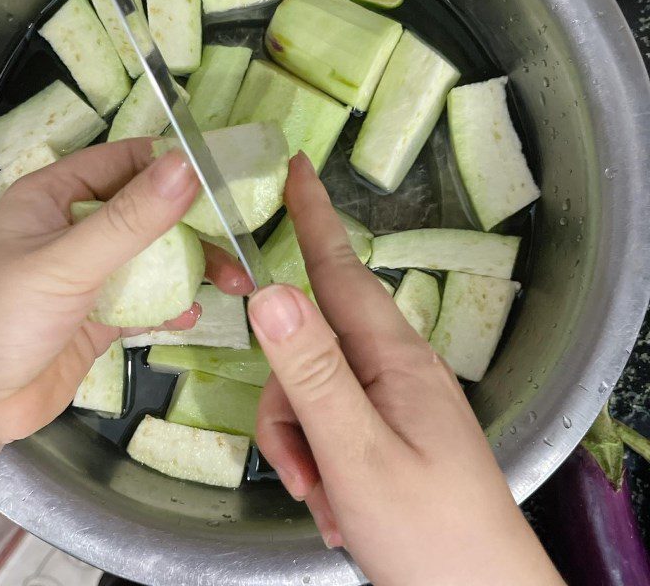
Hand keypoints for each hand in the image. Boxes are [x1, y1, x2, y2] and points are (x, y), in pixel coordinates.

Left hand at [0, 139, 251, 453]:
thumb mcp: (66, 262)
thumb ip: (129, 219)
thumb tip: (188, 165)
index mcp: (57, 195)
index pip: (127, 161)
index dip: (176, 164)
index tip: (227, 176)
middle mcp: (77, 228)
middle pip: (149, 211)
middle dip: (195, 224)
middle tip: (240, 240)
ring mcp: (90, 274)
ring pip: (155, 257)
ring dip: (193, 267)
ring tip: (234, 283)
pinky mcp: (100, 316)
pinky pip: (147, 300)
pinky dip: (172, 305)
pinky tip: (189, 317)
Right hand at [248, 153, 561, 585]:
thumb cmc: (430, 532)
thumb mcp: (357, 453)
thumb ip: (312, 372)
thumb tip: (270, 291)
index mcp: (394, 355)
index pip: (340, 269)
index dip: (314, 217)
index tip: (296, 167)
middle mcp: (393, 367)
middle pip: (308, 347)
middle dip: (288, 405)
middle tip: (299, 469)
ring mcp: (391, 402)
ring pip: (310, 393)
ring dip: (301, 447)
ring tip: (326, 503)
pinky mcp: (385, 433)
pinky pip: (328, 425)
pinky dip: (319, 464)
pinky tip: (337, 509)